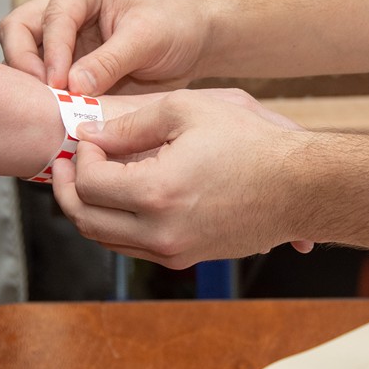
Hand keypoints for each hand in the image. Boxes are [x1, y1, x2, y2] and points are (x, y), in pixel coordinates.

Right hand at [0, 0, 207, 94]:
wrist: (193, 41)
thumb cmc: (176, 25)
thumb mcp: (148, 39)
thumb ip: (110, 61)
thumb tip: (73, 86)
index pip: (52, 18)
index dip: (53, 54)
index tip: (62, 85)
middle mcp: (61, 3)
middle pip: (18, 31)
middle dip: (26, 65)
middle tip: (46, 99)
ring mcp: (60, 34)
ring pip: (22, 57)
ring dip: (33, 84)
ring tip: (52, 110)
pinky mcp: (65, 61)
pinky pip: (42, 79)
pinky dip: (46, 96)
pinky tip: (60, 115)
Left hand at [52, 89, 313, 267]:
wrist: (302, 187)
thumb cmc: (252, 142)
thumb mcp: (188, 110)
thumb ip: (130, 124)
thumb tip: (90, 135)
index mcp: (156, 194)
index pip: (88, 182)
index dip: (79, 156)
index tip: (89, 136)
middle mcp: (160, 233)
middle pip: (86, 219)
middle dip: (67, 187)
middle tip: (67, 162)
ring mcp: (174, 251)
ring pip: (105, 239)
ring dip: (88, 209)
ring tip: (90, 177)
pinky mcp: (187, 258)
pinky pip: (134, 248)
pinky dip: (116, 224)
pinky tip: (123, 196)